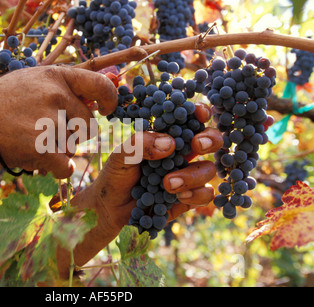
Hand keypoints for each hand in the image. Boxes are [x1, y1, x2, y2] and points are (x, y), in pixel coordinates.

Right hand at [0, 66, 117, 178]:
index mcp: (56, 77)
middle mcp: (56, 96)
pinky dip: (57, 168)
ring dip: (59, 150)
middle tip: (44, 130)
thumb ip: (64, 86)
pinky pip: (67, 166)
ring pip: (74, 147)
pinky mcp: (42, 148)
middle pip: (88, 125)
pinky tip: (39, 159)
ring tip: (31, 139)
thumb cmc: (2, 101)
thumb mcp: (32, 80)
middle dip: (73, 132)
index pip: (101, 85)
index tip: (107, 110)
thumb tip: (99, 97)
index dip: (110, 99)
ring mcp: (49, 121)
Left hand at [88, 103, 222, 233]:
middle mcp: (181, 154)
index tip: (200, 114)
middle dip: (210, 139)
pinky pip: (205, 194)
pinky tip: (178, 197)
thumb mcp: (121, 155)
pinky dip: (195, 194)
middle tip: (196, 145)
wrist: (110, 208)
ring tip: (168, 183)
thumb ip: (140, 144)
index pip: (189, 119)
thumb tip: (169, 144)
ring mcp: (187, 176)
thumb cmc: (115, 175)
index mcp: (166, 136)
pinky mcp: (189, 198)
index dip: (200, 113)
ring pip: (208, 169)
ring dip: (192, 175)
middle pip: (211, 140)